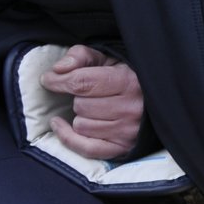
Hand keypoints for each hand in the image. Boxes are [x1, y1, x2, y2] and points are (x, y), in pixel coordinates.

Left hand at [38, 45, 144, 159]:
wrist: (155, 100)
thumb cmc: (125, 77)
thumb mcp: (106, 59)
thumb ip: (80, 56)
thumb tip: (57, 70)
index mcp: (129, 81)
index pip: (82, 82)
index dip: (58, 81)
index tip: (49, 79)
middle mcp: (131, 108)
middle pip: (81, 105)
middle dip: (78, 99)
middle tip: (89, 95)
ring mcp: (129, 130)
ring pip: (81, 125)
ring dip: (80, 117)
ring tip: (93, 110)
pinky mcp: (123, 147)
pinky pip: (86, 148)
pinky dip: (69, 138)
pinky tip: (61, 125)